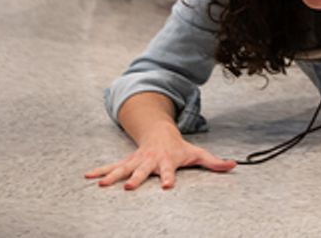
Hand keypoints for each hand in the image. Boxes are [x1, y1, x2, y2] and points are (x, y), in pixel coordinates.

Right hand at [84, 130, 235, 190]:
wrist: (160, 133)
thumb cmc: (179, 148)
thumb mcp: (198, 154)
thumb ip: (214, 162)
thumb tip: (233, 165)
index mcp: (167, 161)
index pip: (169, 170)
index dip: (169, 177)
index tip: (168, 186)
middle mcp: (150, 161)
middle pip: (143, 171)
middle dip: (136, 178)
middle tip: (128, 187)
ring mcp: (136, 161)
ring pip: (123, 169)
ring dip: (112, 176)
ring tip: (100, 184)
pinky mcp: (126, 162)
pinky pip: (111, 166)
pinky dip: (99, 171)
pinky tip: (87, 176)